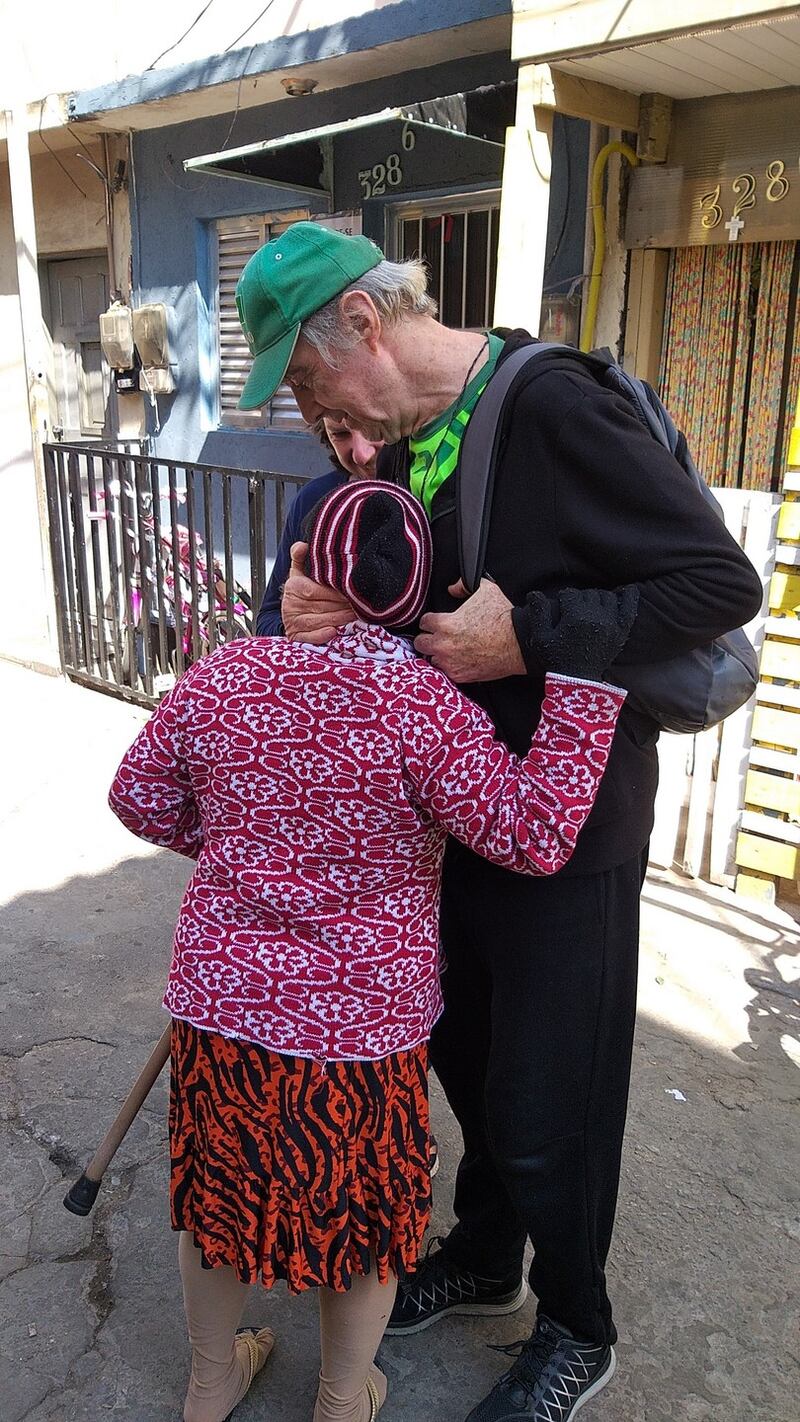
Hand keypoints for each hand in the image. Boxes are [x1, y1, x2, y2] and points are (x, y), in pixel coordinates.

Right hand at [281, 543, 353, 643]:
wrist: (291, 610)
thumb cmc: (301, 588)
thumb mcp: (300, 571)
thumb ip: (301, 556)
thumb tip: (303, 545)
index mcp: (292, 586)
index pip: (315, 590)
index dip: (334, 592)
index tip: (351, 591)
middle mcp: (290, 605)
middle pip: (320, 606)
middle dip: (342, 606)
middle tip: (360, 604)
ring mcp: (292, 622)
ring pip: (318, 621)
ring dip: (338, 619)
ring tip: (356, 615)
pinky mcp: (295, 636)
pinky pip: (309, 637)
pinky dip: (321, 635)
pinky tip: (335, 632)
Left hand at [414, 578, 525, 683]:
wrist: (519, 643)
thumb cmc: (503, 618)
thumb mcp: (485, 590)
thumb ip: (463, 585)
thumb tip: (453, 588)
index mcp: (445, 624)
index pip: (423, 622)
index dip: (430, 620)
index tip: (435, 622)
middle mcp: (443, 645)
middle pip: (420, 643)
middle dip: (427, 638)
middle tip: (437, 637)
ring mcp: (450, 662)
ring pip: (431, 659)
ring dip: (437, 654)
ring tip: (448, 650)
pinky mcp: (460, 675)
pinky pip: (445, 672)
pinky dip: (449, 667)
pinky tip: (457, 661)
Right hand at [520, 586, 638, 680]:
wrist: (577, 681)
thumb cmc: (556, 659)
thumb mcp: (540, 637)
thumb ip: (537, 613)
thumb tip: (534, 593)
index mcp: (575, 617)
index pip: (569, 593)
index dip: (562, 599)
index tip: (560, 607)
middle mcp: (595, 617)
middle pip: (588, 594)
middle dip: (579, 599)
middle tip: (574, 610)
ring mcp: (611, 624)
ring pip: (606, 597)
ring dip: (597, 598)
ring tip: (590, 607)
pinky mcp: (621, 632)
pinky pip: (630, 607)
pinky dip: (630, 596)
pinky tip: (626, 590)